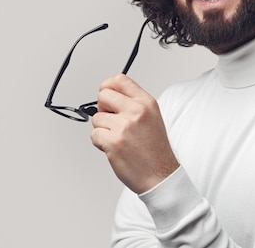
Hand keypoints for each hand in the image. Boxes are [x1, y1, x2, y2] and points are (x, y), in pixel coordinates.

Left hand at [90, 74, 178, 193]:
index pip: (120, 80)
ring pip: (96, 118)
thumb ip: (133, 104)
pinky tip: (114, 148)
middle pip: (103, 95)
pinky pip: (94, 135)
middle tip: (111, 121)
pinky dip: (100, 143)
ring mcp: (124, 126)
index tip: (107, 97)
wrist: (160, 175)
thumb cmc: (156, 150)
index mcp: (146, 102)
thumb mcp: (152, 117)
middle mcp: (136, 111)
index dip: (108, 87)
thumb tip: (111, 97)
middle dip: (102, 108)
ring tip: (118, 138)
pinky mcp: (114, 142)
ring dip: (102, 129)